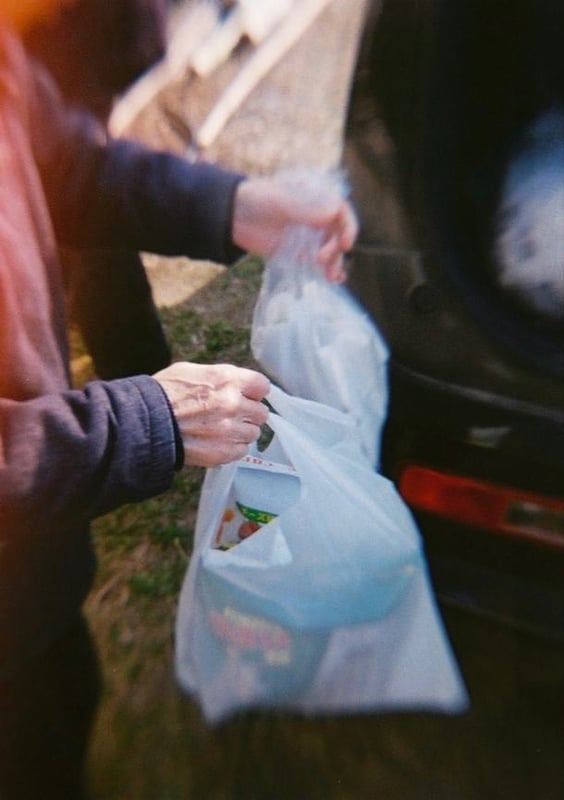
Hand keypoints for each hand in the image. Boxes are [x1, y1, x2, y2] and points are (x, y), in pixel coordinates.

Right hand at [154, 362, 269, 467]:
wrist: (145, 423)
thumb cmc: (163, 394)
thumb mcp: (192, 371)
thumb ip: (220, 378)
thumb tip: (236, 384)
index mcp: (228, 380)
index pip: (262, 386)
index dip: (253, 392)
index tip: (246, 396)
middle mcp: (234, 404)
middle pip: (261, 413)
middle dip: (248, 414)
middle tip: (230, 415)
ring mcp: (230, 430)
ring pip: (253, 433)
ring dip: (241, 432)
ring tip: (220, 430)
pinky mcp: (223, 452)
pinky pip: (241, 451)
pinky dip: (231, 448)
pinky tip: (215, 442)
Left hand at [232, 173, 357, 282]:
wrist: (233, 215)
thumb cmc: (258, 199)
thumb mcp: (282, 202)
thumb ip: (308, 209)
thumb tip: (335, 211)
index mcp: (317, 201)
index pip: (342, 213)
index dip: (348, 227)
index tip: (345, 243)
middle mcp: (316, 219)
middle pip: (337, 236)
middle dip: (336, 250)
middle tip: (322, 259)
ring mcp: (308, 237)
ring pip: (330, 251)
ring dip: (334, 264)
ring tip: (331, 277)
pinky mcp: (298, 253)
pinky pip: (316, 263)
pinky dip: (326, 271)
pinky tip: (333, 280)